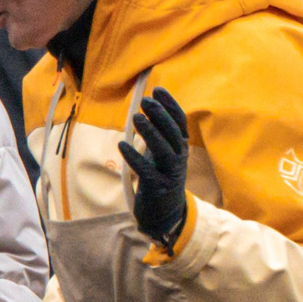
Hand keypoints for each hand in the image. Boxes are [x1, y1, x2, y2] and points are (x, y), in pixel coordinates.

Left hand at [118, 87, 190, 243]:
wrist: (165, 212)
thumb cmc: (160, 175)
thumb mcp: (162, 151)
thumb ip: (159, 131)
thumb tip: (151, 104)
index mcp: (180, 147)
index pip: (180, 122)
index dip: (170, 105)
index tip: (158, 89)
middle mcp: (179, 158)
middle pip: (173, 134)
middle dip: (160, 115)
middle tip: (146, 100)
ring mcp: (170, 174)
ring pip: (164, 151)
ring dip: (150, 133)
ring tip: (136, 117)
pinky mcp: (158, 188)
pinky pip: (146, 171)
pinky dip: (135, 158)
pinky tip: (122, 145)